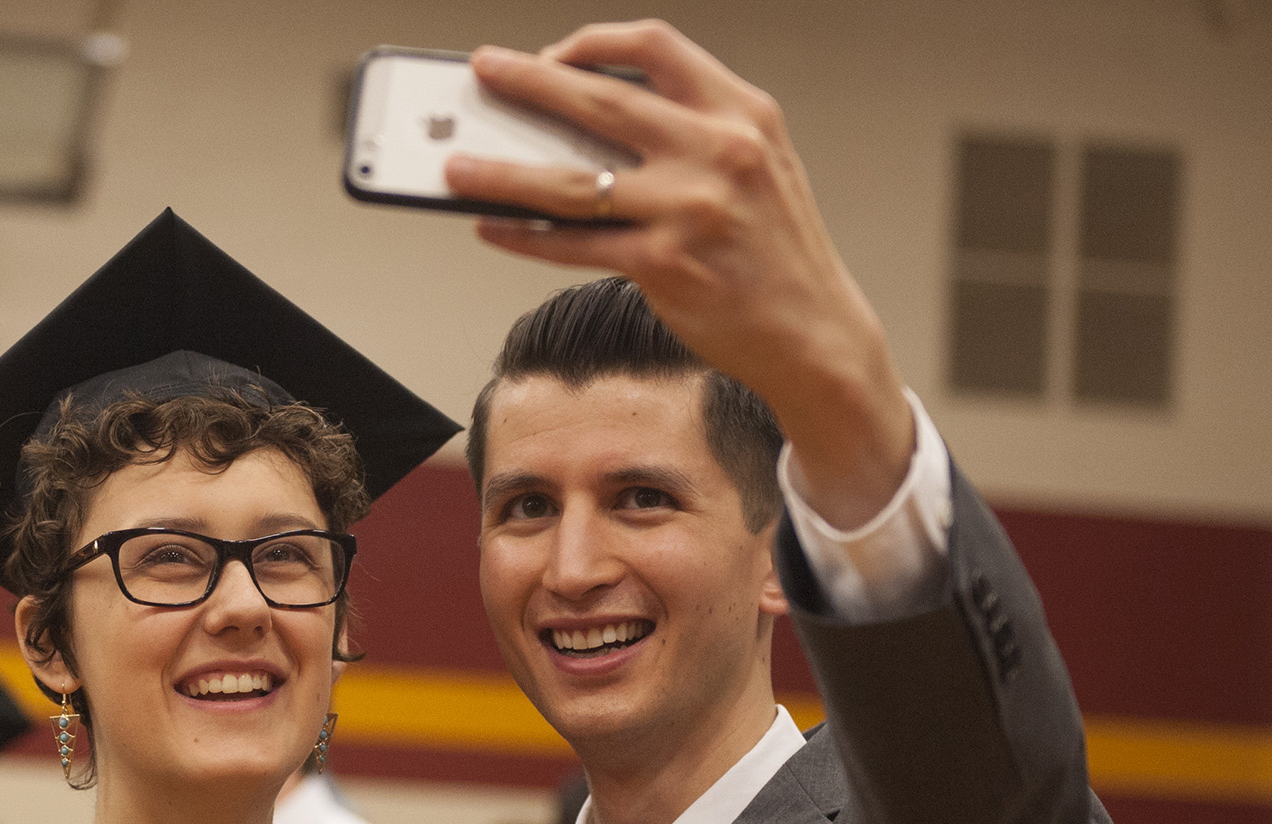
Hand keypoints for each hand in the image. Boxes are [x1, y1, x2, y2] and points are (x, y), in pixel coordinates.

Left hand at [446, 21, 913, 529]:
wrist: (814, 333)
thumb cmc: (776, 250)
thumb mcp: (758, 164)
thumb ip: (693, 130)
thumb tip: (586, 122)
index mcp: (742, 113)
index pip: (656, 47)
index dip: (593, 42)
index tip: (551, 53)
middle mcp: (718, 151)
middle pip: (601, 101)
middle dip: (528, 83)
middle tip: (482, 73)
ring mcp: (689, 209)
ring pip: (572, 181)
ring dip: (502, 172)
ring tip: (456, 167)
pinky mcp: (665, 265)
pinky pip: (575, 244)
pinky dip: (526, 236)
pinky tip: (494, 227)